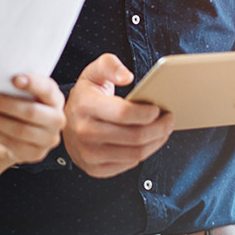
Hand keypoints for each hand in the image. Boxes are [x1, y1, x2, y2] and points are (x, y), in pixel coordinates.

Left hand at [0, 74, 65, 165]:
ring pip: (20, 130)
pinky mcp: (36, 154)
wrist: (19, 134)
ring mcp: (48, 139)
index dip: (32, 83)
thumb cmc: (20, 106)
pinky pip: (13, 144)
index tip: (15, 79)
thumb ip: (17, 86)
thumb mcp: (23, 94)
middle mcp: (57, 119)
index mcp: (55, 98)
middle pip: (31, 112)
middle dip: (5, 105)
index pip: (47, 89)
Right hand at [61, 54, 173, 178]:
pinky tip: (148, 141)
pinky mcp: (94, 169)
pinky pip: (129, 165)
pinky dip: (143, 153)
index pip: (124, 113)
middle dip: (160, 128)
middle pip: (135, 136)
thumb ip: (110, 64)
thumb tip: (127, 76)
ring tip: (163, 130)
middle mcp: (83, 132)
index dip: (147, 112)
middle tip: (169, 119)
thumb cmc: (86, 95)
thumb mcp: (94, 72)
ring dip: (156, 142)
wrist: (66, 122)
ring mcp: (88, 153)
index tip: (158, 108)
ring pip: (136, 154)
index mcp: (84, 105)